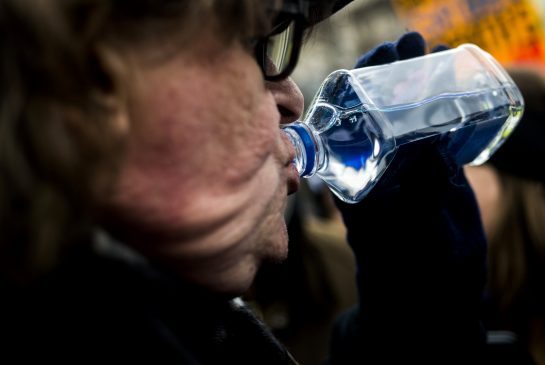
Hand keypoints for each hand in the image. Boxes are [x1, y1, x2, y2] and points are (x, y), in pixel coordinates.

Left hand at [329, 32, 486, 361]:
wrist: (429, 296)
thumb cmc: (407, 272)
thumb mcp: (411, 231)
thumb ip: (420, 190)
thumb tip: (427, 139)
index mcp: (354, 177)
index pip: (351, 120)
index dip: (361, 85)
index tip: (376, 57)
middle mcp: (375, 168)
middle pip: (378, 110)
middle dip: (392, 74)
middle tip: (409, 43)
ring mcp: (404, 168)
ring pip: (408, 118)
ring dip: (420, 84)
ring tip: (435, 52)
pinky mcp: (431, 174)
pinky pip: (434, 134)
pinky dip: (443, 109)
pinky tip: (455, 86)